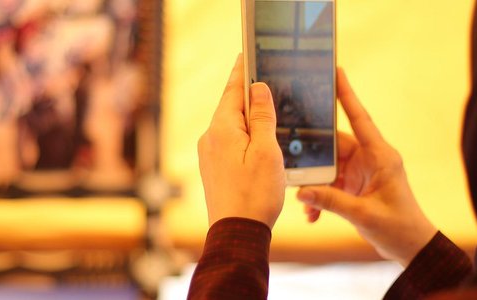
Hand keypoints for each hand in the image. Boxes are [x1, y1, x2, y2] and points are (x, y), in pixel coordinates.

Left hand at [198, 54, 285, 227]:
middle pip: (232, 107)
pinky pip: (229, 142)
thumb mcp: (267, 151)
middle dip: (249, 94)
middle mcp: (210, 138)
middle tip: (264, 78)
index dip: (243, 72)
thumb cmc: (256, 194)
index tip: (248, 55)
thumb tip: (258, 89)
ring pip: (232, 126)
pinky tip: (258, 140)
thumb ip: (263, 117)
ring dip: (249, 118)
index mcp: (222, 129)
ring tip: (267, 108)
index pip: (234, 90)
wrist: (237, 233)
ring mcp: (209, 154)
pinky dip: (245, 135)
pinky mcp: (213, 168)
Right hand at [296, 68, 436, 265]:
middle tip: (290, 157)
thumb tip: (301, 192)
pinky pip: (331, 184)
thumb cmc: (399, 228)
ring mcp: (362, 173)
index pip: (359, 118)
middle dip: (312, 156)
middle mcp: (370, 159)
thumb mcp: (363, 215)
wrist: (412, 249)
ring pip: (329, 167)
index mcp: (380, 156)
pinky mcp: (356, 187)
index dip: (346, 94)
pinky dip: (320, 198)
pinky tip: (312, 214)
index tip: (335, 70)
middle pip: (334, 145)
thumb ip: (331, 202)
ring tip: (303, 200)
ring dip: (315, 184)